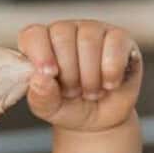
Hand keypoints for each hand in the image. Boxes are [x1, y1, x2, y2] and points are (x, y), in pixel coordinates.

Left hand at [18, 20, 141, 131]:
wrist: (100, 121)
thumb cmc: (68, 107)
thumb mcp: (48, 108)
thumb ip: (40, 96)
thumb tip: (40, 79)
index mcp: (39, 44)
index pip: (33, 34)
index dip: (40, 52)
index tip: (49, 74)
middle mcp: (65, 31)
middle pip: (61, 35)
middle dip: (68, 72)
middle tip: (73, 92)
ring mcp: (93, 31)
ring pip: (88, 40)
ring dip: (90, 75)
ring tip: (90, 91)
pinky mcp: (120, 38)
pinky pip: (115, 43)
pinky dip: (112, 69)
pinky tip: (110, 83)